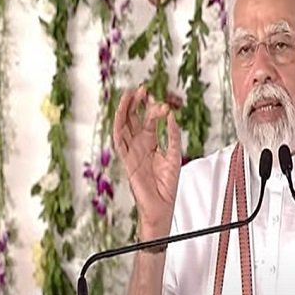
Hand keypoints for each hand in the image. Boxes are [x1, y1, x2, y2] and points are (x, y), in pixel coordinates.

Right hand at [113, 86, 181, 236]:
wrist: (161, 205)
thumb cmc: (168, 184)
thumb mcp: (175, 155)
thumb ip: (173, 136)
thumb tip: (171, 116)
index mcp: (151, 143)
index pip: (148, 120)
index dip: (151, 108)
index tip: (156, 97)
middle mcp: (139, 145)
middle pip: (133, 119)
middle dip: (136, 103)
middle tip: (141, 89)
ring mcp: (131, 151)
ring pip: (124, 126)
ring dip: (125, 110)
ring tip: (130, 95)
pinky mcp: (126, 160)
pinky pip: (119, 141)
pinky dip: (119, 126)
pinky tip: (122, 114)